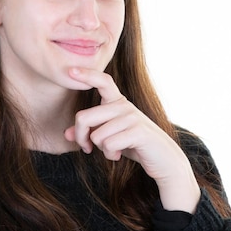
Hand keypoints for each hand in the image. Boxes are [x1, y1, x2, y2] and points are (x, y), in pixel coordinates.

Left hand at [63, 67, 199, 212]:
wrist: (164, 159)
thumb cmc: (134, 145)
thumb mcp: (109, 137)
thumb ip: (89, 133)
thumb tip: (66, 134)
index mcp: (118, 102)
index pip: (103, 81)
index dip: (87, 75)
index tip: (71, 71)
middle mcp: (124, 105)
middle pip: (84, 117)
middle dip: (81, 137)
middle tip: (87, 148)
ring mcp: (132, 117)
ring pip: (96, 135)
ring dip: (101, 149)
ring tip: (114, 150)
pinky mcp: (138, 131)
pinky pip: (109, 144)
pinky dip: (111, 155)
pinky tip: (120, 154)